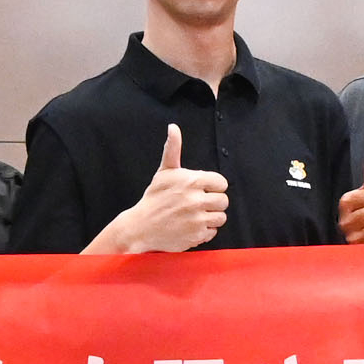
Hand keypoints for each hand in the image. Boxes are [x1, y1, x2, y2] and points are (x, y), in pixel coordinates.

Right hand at [91, 122, 228, 253]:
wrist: (140, 227)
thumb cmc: (154, 198)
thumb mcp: (164, 172)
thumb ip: (173, 149)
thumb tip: (173, 128)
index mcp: (191, 181)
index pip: (221, 183)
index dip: (214, 187)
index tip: (203, 190)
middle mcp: (195, 200)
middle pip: (223, 201)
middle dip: (213, 202)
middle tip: (198, 204)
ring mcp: (197, 219)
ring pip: (220, 217)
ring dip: (210, 217)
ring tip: (195, 215)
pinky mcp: (197, 236)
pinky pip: (213, 232)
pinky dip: (204, 231)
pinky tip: (191, 226)